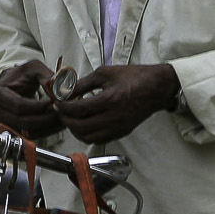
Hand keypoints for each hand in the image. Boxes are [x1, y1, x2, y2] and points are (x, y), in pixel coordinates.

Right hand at [0, 59, 65, 138]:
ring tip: (60, 119)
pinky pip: (26, 136)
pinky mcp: (8, 130)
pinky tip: (54, 125)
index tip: (54, 104)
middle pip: (21, 121)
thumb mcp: (33, 68)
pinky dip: (42, 133)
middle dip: (44, 119)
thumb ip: (46, 77)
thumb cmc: (20, 76)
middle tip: (60, 113)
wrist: (10, 84)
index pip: (19, 105)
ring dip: (45, 128)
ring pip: (24, 131)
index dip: (38, 107)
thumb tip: (58, 91)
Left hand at [56, 64, 181, 143]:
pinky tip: (84, 124)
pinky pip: (99, 140)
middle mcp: (114, 118)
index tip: (56, 103)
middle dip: (66, 120)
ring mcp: (119, 128)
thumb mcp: (105, 73)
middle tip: (60, 112)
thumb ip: (83, 83)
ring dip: (75, 130)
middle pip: (81, 127)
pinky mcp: (122, 132)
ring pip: (89, 138)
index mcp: (110, 100)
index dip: (63, 108)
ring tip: (71, 119)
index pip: (78, 109)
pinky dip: (88, 135)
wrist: (157, 87)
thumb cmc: (133, 77)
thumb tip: (65, 90)